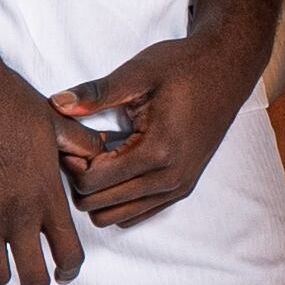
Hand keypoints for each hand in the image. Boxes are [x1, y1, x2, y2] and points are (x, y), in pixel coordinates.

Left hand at [56, 27, 271, 230]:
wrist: (228, 69)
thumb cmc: (184, 67)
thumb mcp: (139, 72)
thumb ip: (96, 93)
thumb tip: (56, 104)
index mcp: (158, 150)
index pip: (93, 183)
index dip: (72, 163)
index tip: (73, 139)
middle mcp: (170, 178)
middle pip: (99, 206)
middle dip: (82, 180)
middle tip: (82, 147)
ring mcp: (178, 187)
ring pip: (116, 217)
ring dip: (100, 192)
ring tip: (101, 157)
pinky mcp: (182, 188)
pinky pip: (137, 214)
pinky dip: (119, 197)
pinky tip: (119, 164)